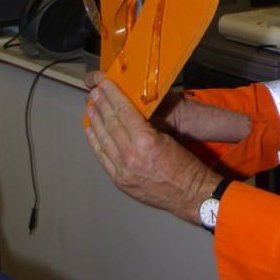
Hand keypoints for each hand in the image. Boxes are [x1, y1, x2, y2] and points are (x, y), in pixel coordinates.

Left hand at [84, 79, 220, 223]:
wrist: (189, 194)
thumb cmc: (184, 163)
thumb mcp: (168, 137)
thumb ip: (146, 127)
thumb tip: (129, 114)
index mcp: (146, 140)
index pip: (124, 111)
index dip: (113, 95)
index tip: (105, 84)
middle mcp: (130, 155)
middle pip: (111, 124)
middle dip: (101, 105)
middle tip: (94, 93)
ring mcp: (123, 170)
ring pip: (103, 140)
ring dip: (95, 122)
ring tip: (90, 108)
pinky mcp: (120, 181)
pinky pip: (103, 158)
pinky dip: (95, 143)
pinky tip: (90, 132)